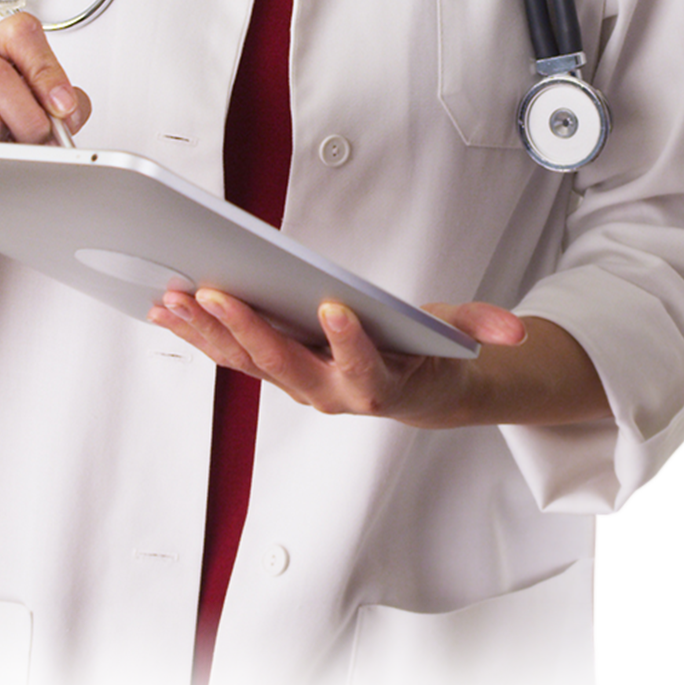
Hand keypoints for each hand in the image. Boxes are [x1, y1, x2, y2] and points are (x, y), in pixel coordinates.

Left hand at [147, 291, 526, 428]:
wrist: (412, 392)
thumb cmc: (429, 354)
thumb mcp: (463, 335)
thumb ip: (484, 328)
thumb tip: (514, 331)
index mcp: (379, 381)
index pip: (363, 365)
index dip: (349, 341)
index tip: (334, 307)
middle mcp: (330, 391)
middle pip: (286, 364)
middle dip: (250, 328)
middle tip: (219, 291)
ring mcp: (297, 384)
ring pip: (247, 363)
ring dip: (209, 332)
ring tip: (176, 296)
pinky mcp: (274, 371)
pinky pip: (231, 357)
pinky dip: (199, 333)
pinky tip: (169, 306)